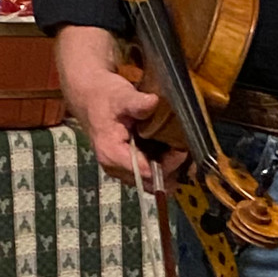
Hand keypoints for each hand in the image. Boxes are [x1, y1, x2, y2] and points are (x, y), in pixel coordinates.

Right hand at [56, 26, 185, 189]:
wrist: (91, 96)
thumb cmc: (105, 97)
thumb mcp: (121, 96)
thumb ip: (136, 102)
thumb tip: (153, 102)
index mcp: (111, 153)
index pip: (142, 171)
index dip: (165, 164)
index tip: (181, 149)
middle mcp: (115, 167)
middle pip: (148, 181)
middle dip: (170, 167)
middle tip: (186, 147)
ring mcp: (122, 167)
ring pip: (150, 180)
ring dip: (168, 168)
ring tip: (183, 148)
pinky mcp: (128, 163)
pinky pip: (149, 173)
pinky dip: (163, 166)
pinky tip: (175, 151)